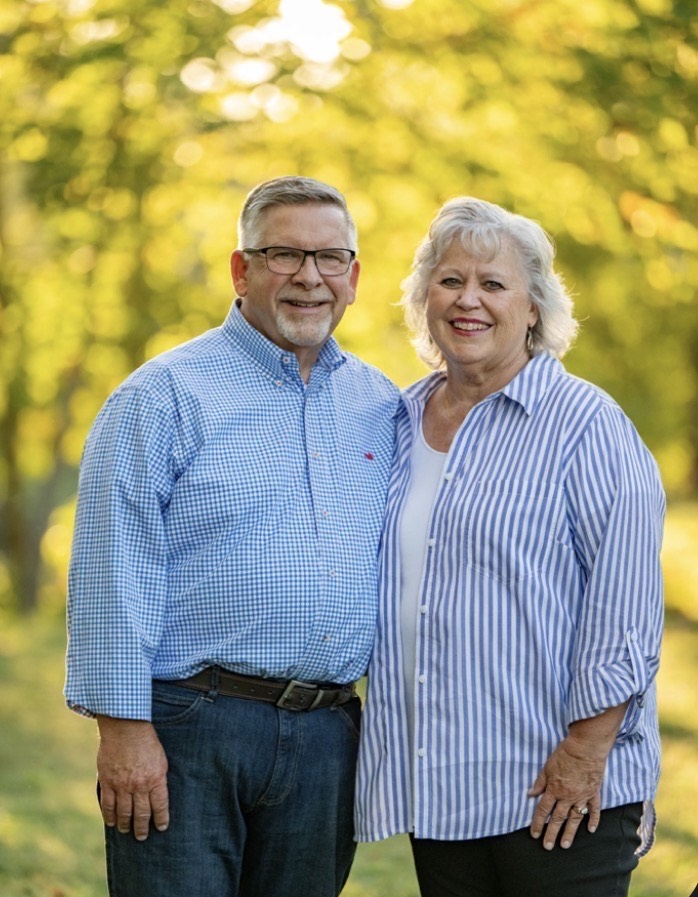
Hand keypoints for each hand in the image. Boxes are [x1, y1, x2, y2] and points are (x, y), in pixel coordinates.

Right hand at [96, 716, 168, 841]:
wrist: (125, 728)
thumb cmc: (147, 741)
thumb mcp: (161, 759)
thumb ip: (159, 777)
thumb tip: (159, 794)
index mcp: (155, 779)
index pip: (160, 806)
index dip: (161, 819)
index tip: (161, 827)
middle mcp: (139, 785)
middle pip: (141, 814)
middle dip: (142, 828)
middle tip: (142, 837)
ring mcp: (122, 785)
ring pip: (124, 813)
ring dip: (125, 825)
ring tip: (127, 831)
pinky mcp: (108, 781)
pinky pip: (107, 804)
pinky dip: (109, 816)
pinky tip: (111, 822)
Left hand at [528, 737, 604, 849]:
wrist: (585, 748)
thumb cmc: (564, 754)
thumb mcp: (547, 766)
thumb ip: (540, 782)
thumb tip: (530, 794)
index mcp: (554, 789)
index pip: (543, 810)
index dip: (537, 822)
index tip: (534, 834)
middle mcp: (567, 796)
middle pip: (558, 818)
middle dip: (551, 833)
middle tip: (548, 846)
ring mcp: (582, 797)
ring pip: (574, 819)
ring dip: (569, 832)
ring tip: (565, 845)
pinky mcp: (594, 793)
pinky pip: (594, 810)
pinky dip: (593, 820)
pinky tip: (591, 829)